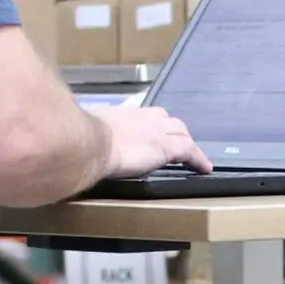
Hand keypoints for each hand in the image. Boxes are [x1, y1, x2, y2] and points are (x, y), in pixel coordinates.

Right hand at [89, 99, 208, 180]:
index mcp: (123, 114)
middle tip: (174, 142)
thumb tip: (79, 139)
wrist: (90, 143)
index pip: (144, 116)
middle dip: (172, 130)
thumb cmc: (81, 139)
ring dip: (186, 142)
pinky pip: (189, 151)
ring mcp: (157, 131)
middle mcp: (143, 118)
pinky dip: (198, 159)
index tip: (152, 131)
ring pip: (181, 132)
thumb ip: (90, 133)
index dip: (152, 124)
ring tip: (193, 155)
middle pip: (166, 120)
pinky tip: (205, 168)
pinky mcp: (167, 147)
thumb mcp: (85, 130)